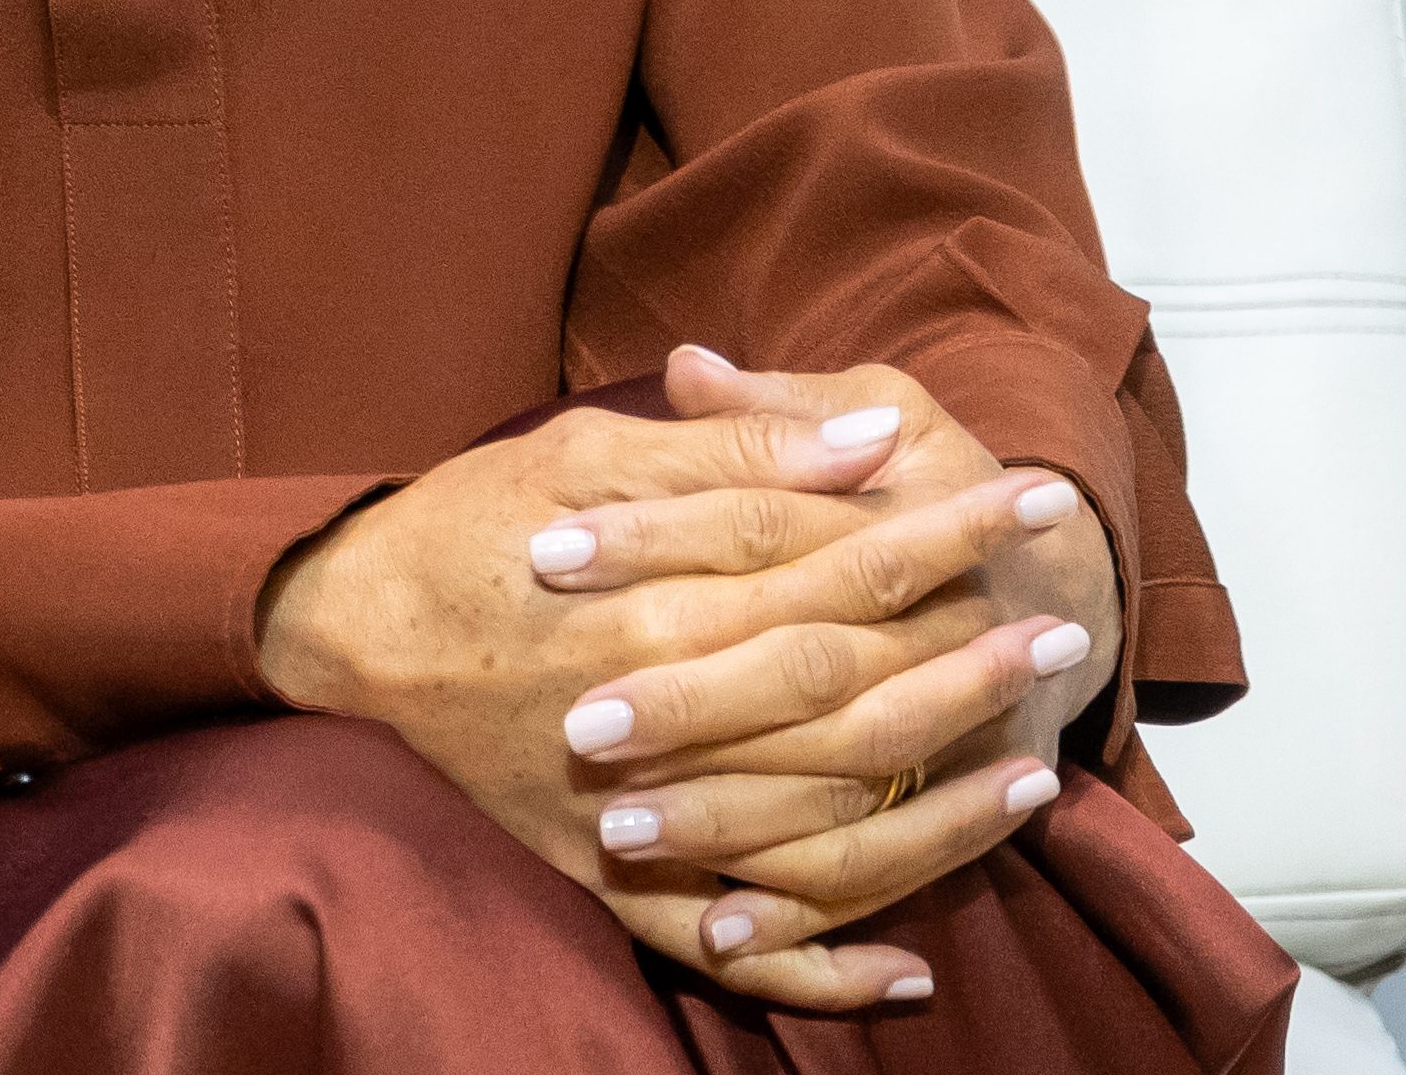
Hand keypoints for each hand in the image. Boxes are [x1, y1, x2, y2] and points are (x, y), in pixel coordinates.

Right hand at [258, 385, 1051, 1011]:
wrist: (338, 634)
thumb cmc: (465, 524)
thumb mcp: (584, 448)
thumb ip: (728, 448)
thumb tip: (865, 438)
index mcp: (653, 588)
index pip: (830, 554)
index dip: (936, 524)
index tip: (1027, 501)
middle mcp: (656, 705)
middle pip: (843, 684)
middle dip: (964, 652)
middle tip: (1066, 628)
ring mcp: (637, 809)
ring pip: (817, 822)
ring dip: (936, 800)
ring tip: (1032, 768)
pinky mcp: (609, 879)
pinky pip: (736, 945)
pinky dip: (825, 966)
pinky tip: (911, 966)